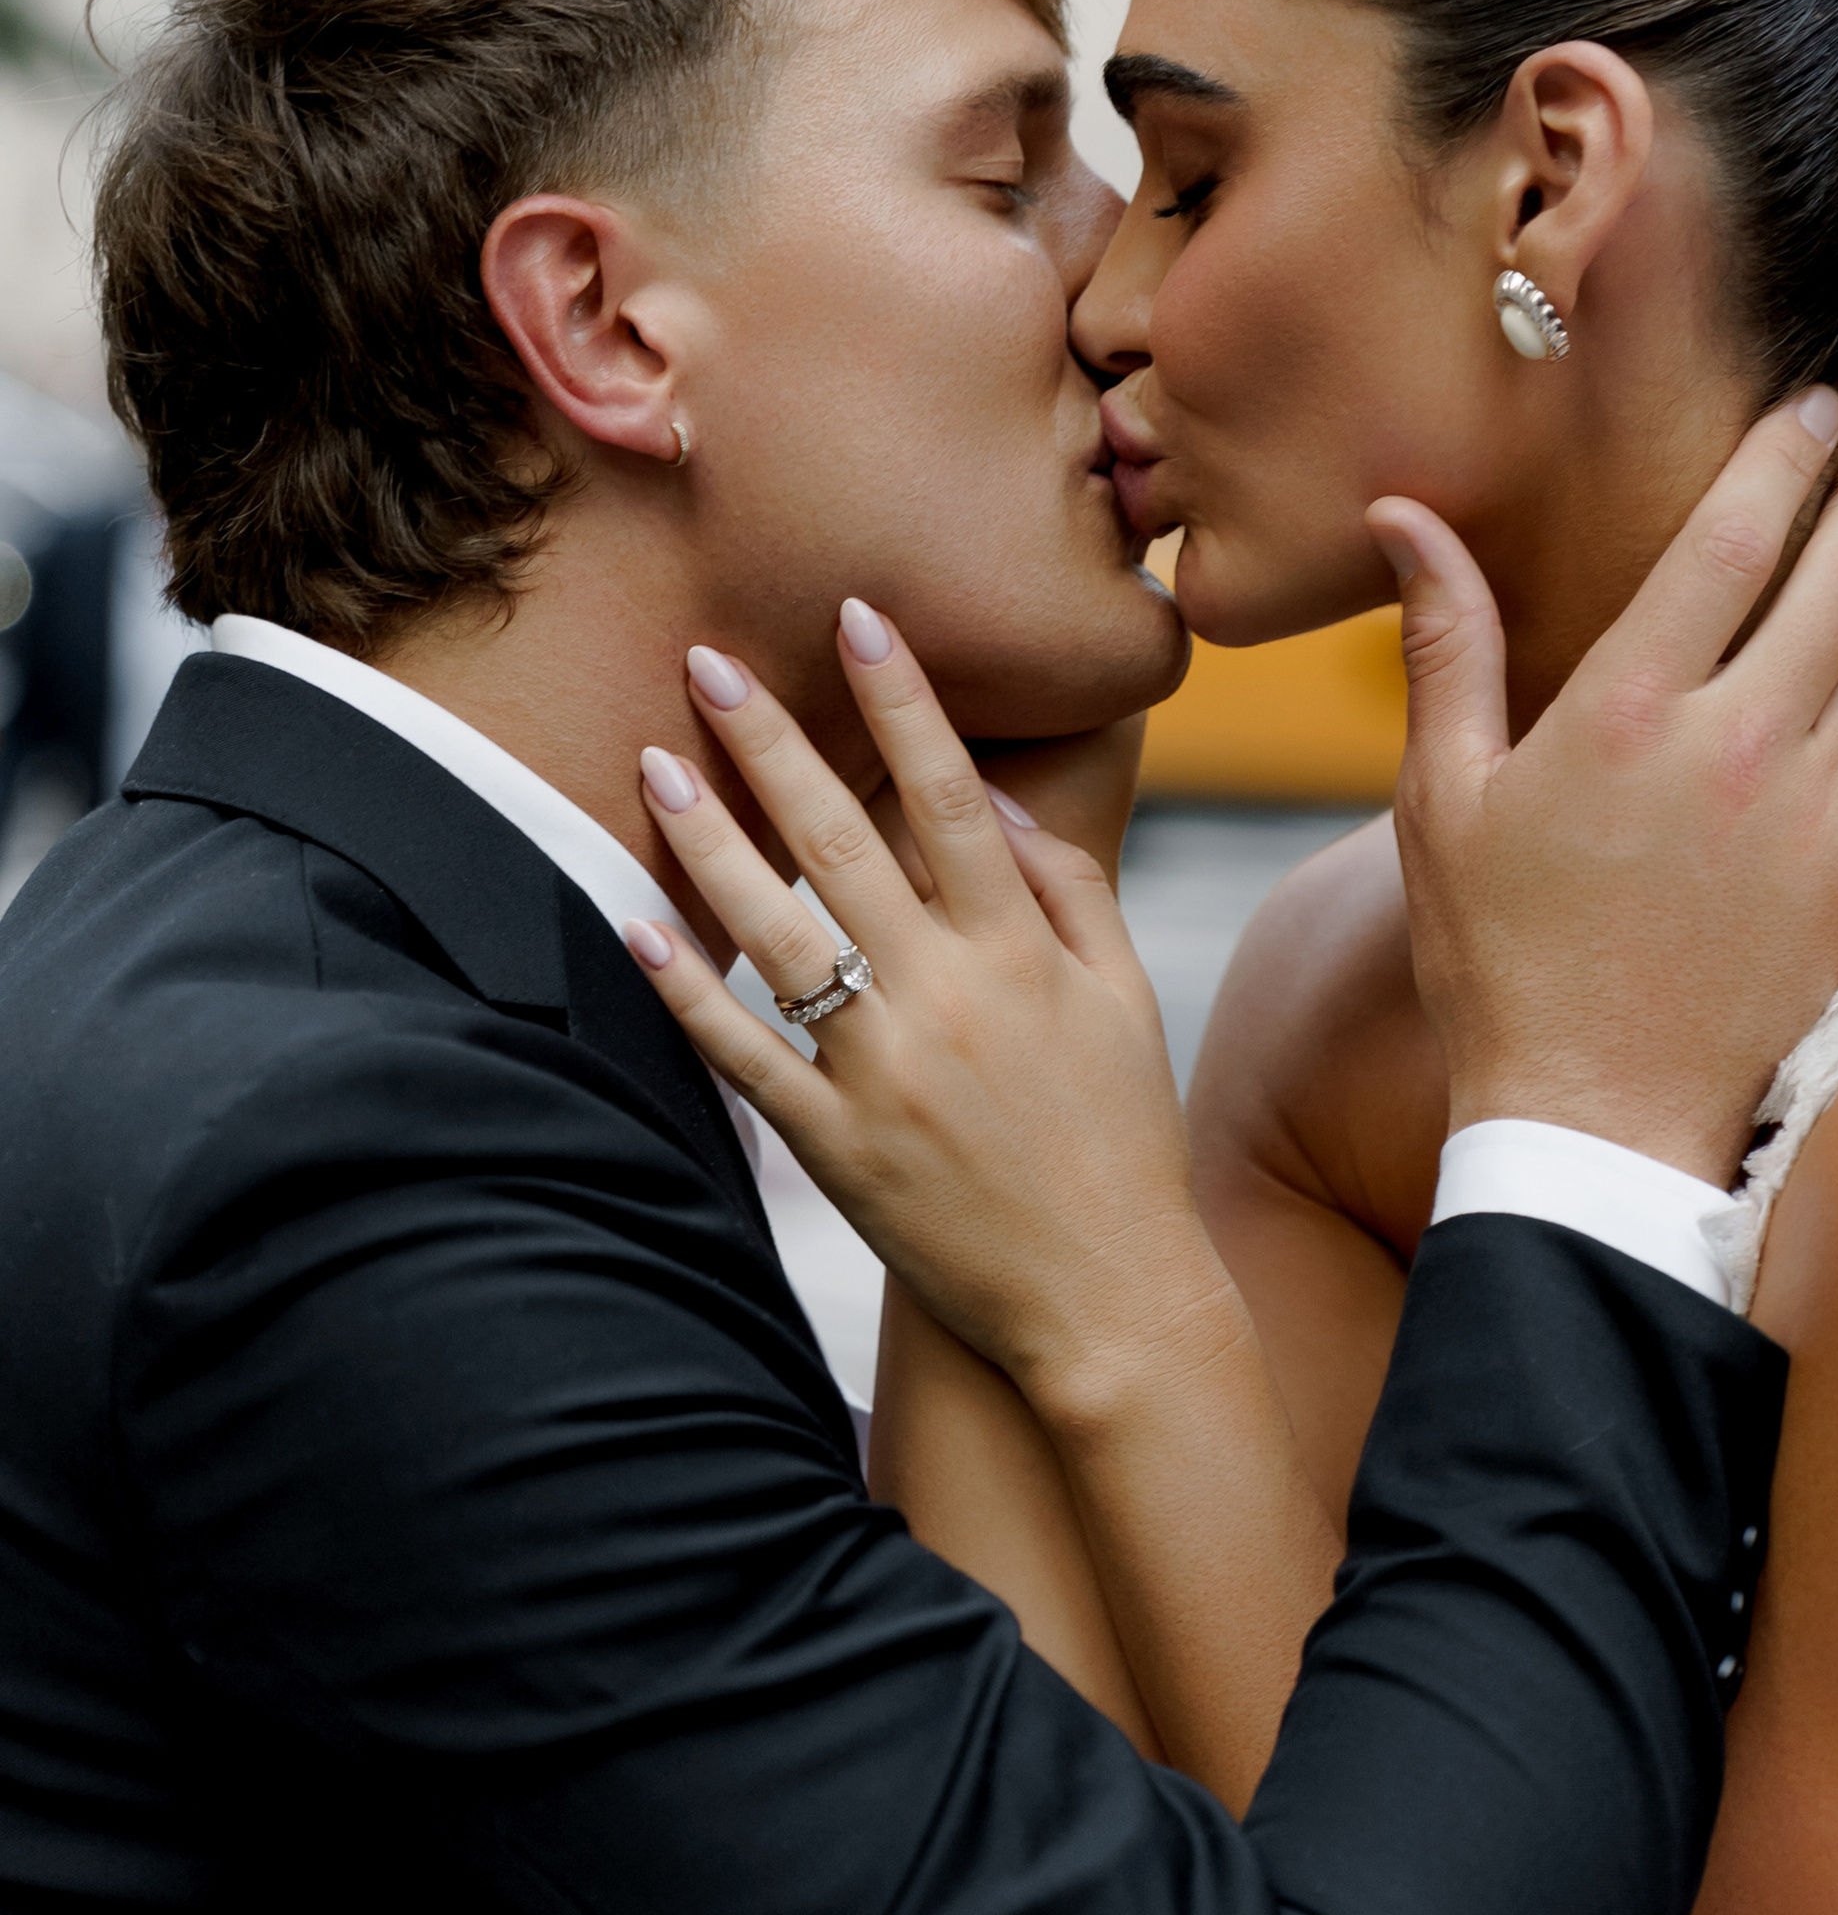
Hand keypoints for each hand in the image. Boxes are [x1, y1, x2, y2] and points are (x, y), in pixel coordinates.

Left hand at [625, 610, 1238, 1433]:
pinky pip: (744, 1054)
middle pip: (843, 841)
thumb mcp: (1124, 1002)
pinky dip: (685, 991)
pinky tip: (635, 922)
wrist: (1107, 1297)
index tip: (859, 617)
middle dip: (771, 741)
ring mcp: (884, 1072)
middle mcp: (949, 997)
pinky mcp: (837, 1145)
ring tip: (652, 763)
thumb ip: (1068, 894)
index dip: (906, 701)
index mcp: (1022, 952)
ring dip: (707, 839)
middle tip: (708, 661)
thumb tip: (1004, 810)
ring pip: (776, 932)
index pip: (954, 797)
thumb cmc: (1121, 1142)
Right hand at [1376, 389, 1837, 1188]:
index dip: (1782, 455)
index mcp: (1623, 712)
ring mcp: (1813, 812)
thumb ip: (1446, 644)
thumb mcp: (1443, 798)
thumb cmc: (1498, 961)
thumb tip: (1403, 513)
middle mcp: (1735, 747)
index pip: (1731, 538)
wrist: (1594, 1119)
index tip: (1814, 407)